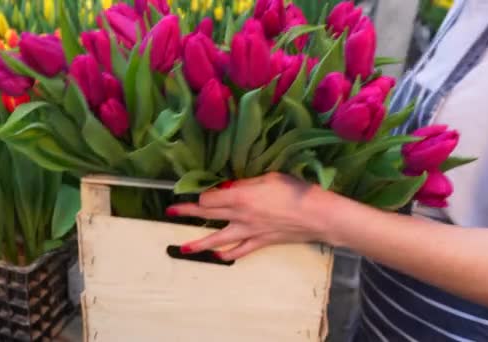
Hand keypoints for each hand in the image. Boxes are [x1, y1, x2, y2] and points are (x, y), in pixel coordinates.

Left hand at [167, 173, 332, 260]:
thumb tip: (228, 188)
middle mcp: (240, 216)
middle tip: (170, 212)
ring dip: (199, 243)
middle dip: (188, 212)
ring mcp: (249, 232)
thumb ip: (245, 184)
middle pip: (208, 214)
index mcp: (241, 197)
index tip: (196, 192)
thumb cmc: (296, 191)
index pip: (210, 198)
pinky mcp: (260, 242)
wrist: (317, 215)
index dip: (201, 195)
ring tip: (184, 248)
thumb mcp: (269, 178)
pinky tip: (218, 257)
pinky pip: (240, 251)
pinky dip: (228, 254)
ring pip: (218, 239)